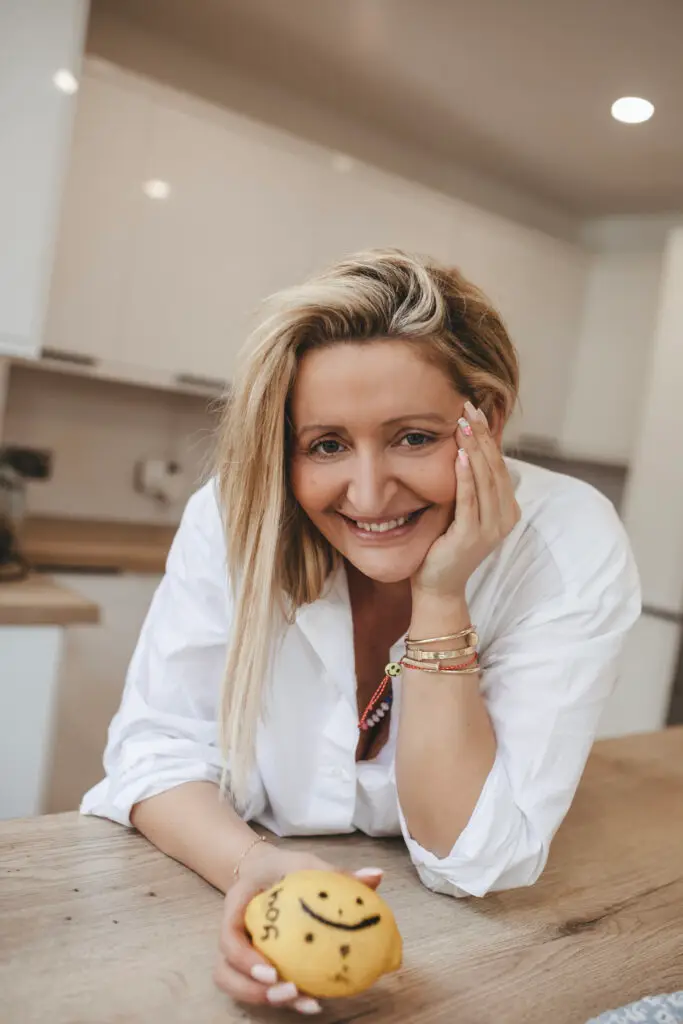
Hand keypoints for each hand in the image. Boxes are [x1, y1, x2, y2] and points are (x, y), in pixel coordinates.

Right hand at [213, 844, 382, 1013]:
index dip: (244, 958)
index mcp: (238, 903)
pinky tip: (311, 1001)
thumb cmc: (284, 867)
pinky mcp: (251, 964)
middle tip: (289, 991)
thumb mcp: (305, 863)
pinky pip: (256, 987)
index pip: (228, 935)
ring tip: (303, 1002)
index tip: (273, 971)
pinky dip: (278, 997)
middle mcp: (233, 931)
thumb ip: (336, 872)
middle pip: (224, 970)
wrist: (265, 869)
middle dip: (252, 989)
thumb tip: (376, 876)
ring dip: (262, 999)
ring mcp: (239, 950)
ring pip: (233, 984)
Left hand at [412, 400, 520, 599]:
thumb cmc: (445, 547)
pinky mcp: (470, 537)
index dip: (488, 437)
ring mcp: (489, 529)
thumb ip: (469, 486)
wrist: (438, 587)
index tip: (475, 411)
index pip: (499, 465)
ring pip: (485, 479)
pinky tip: (461, 455)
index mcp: (506, 510)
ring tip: (464, 423)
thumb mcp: (462, 511)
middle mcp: (504, 518)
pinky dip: (466, 476)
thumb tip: (464, 449)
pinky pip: (470, 500)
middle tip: (469, 407)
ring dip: (475, 448)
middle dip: (482, 435)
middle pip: (495, 467)